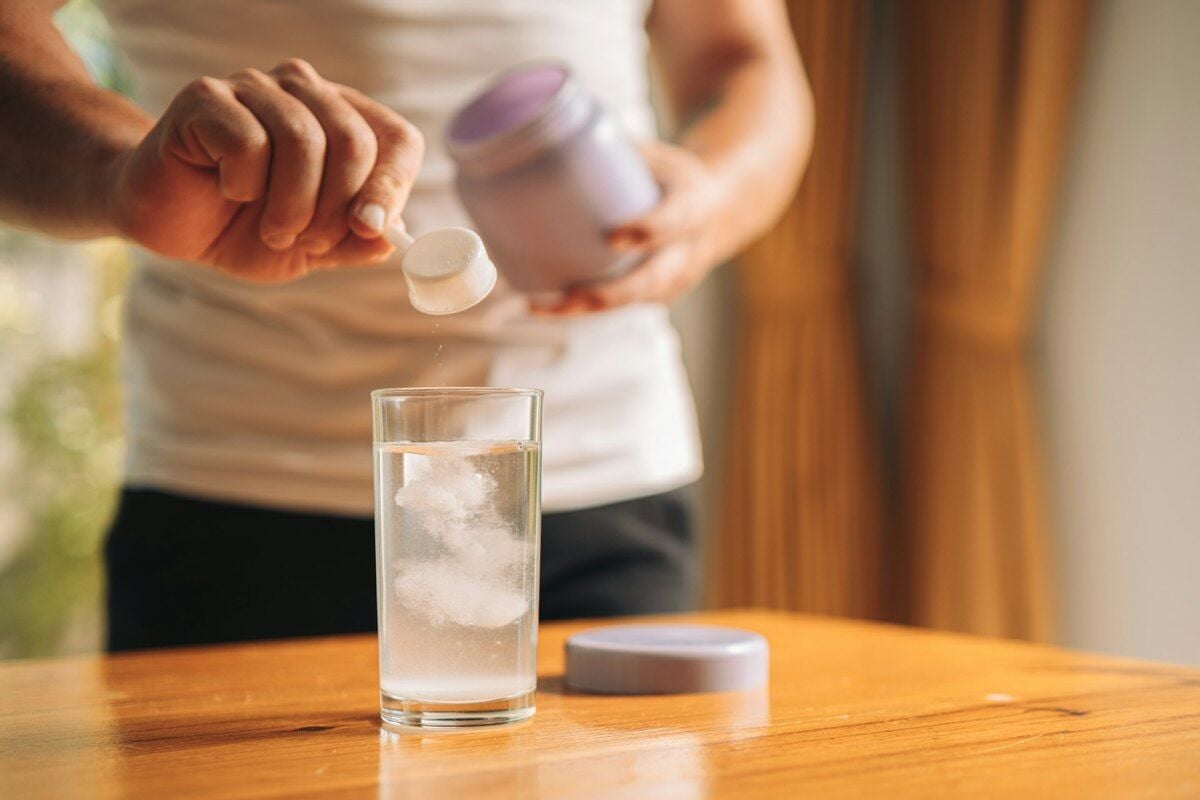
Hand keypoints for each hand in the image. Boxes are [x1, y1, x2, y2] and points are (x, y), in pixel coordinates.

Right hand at [106, 59, 423, 281]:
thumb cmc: (245, 227)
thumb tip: (389, 236)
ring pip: (303, 140)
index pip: (398, 139)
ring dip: (293, 205)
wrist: (170, 223)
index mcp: (343, 121)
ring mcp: (255, 87)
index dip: (393, 186)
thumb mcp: (313, 247)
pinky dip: (245, 184)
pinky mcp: (206, 98)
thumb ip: (354, 241)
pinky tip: (229, 191)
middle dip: (337, 207)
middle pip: (353, 140)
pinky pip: (248, 142)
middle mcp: (304, 92)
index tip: (372, 228)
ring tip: (275, 230)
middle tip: (310, 241)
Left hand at [534, 139, 722, 314]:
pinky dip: (585, 310)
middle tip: (577, 292)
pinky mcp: (658, 294)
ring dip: (589, 309)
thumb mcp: (658, 156)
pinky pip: (623, 306)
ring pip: (633, 300)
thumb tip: (547, 130)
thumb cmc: (671, 177)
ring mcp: (676, 278)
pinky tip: (547, 308)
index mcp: (694, 204)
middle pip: (654, 278)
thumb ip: (614, 151)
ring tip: (544, 308)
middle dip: (616, 291)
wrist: (717, 208)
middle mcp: (689, 249)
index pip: (674, 221)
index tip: (612, 237)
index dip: (646, 230)